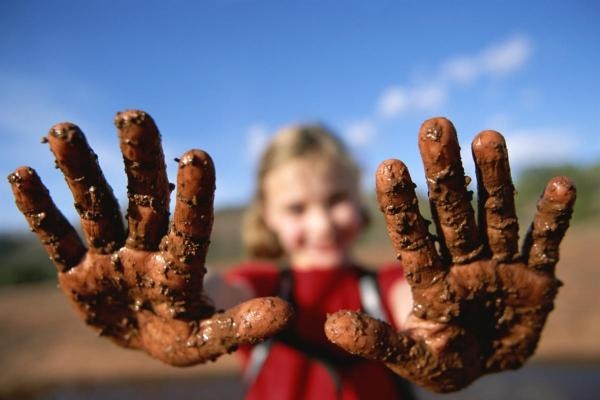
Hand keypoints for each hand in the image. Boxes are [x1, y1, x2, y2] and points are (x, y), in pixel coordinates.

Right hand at [8, 110, 291, 365]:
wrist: (150, 334)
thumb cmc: (183, 332)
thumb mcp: (209, 338)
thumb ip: (241, 325)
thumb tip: (287, 312)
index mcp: (179, 266)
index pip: (189, 226)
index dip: (194, 195)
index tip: (197, 155)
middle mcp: (145, 250)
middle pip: (143, 201)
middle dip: (139, 162)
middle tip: (135, 116)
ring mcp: (110, 256)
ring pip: (96, 207)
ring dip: (80, 172)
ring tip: (64, 131)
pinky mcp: (78, 272)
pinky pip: (58, 237)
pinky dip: (40, 210)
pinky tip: (22, 175)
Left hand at [325, 117, 575, 391]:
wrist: (488, 363)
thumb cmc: (446, 359)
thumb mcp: (413, 356)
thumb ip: (378, 340)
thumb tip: (332, 327)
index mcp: (431, 279)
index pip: (412, 237)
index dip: (401, 204)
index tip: (388, 166)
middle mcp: (463, 262)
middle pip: (452, 212)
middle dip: (444, 173)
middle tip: (434, 124)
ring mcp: (500, 265)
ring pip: (495, 216)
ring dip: (494, 179)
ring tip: (488, 136)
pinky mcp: (536, 278)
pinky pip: (545, 244)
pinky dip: (552, 219)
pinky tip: (559, 186)